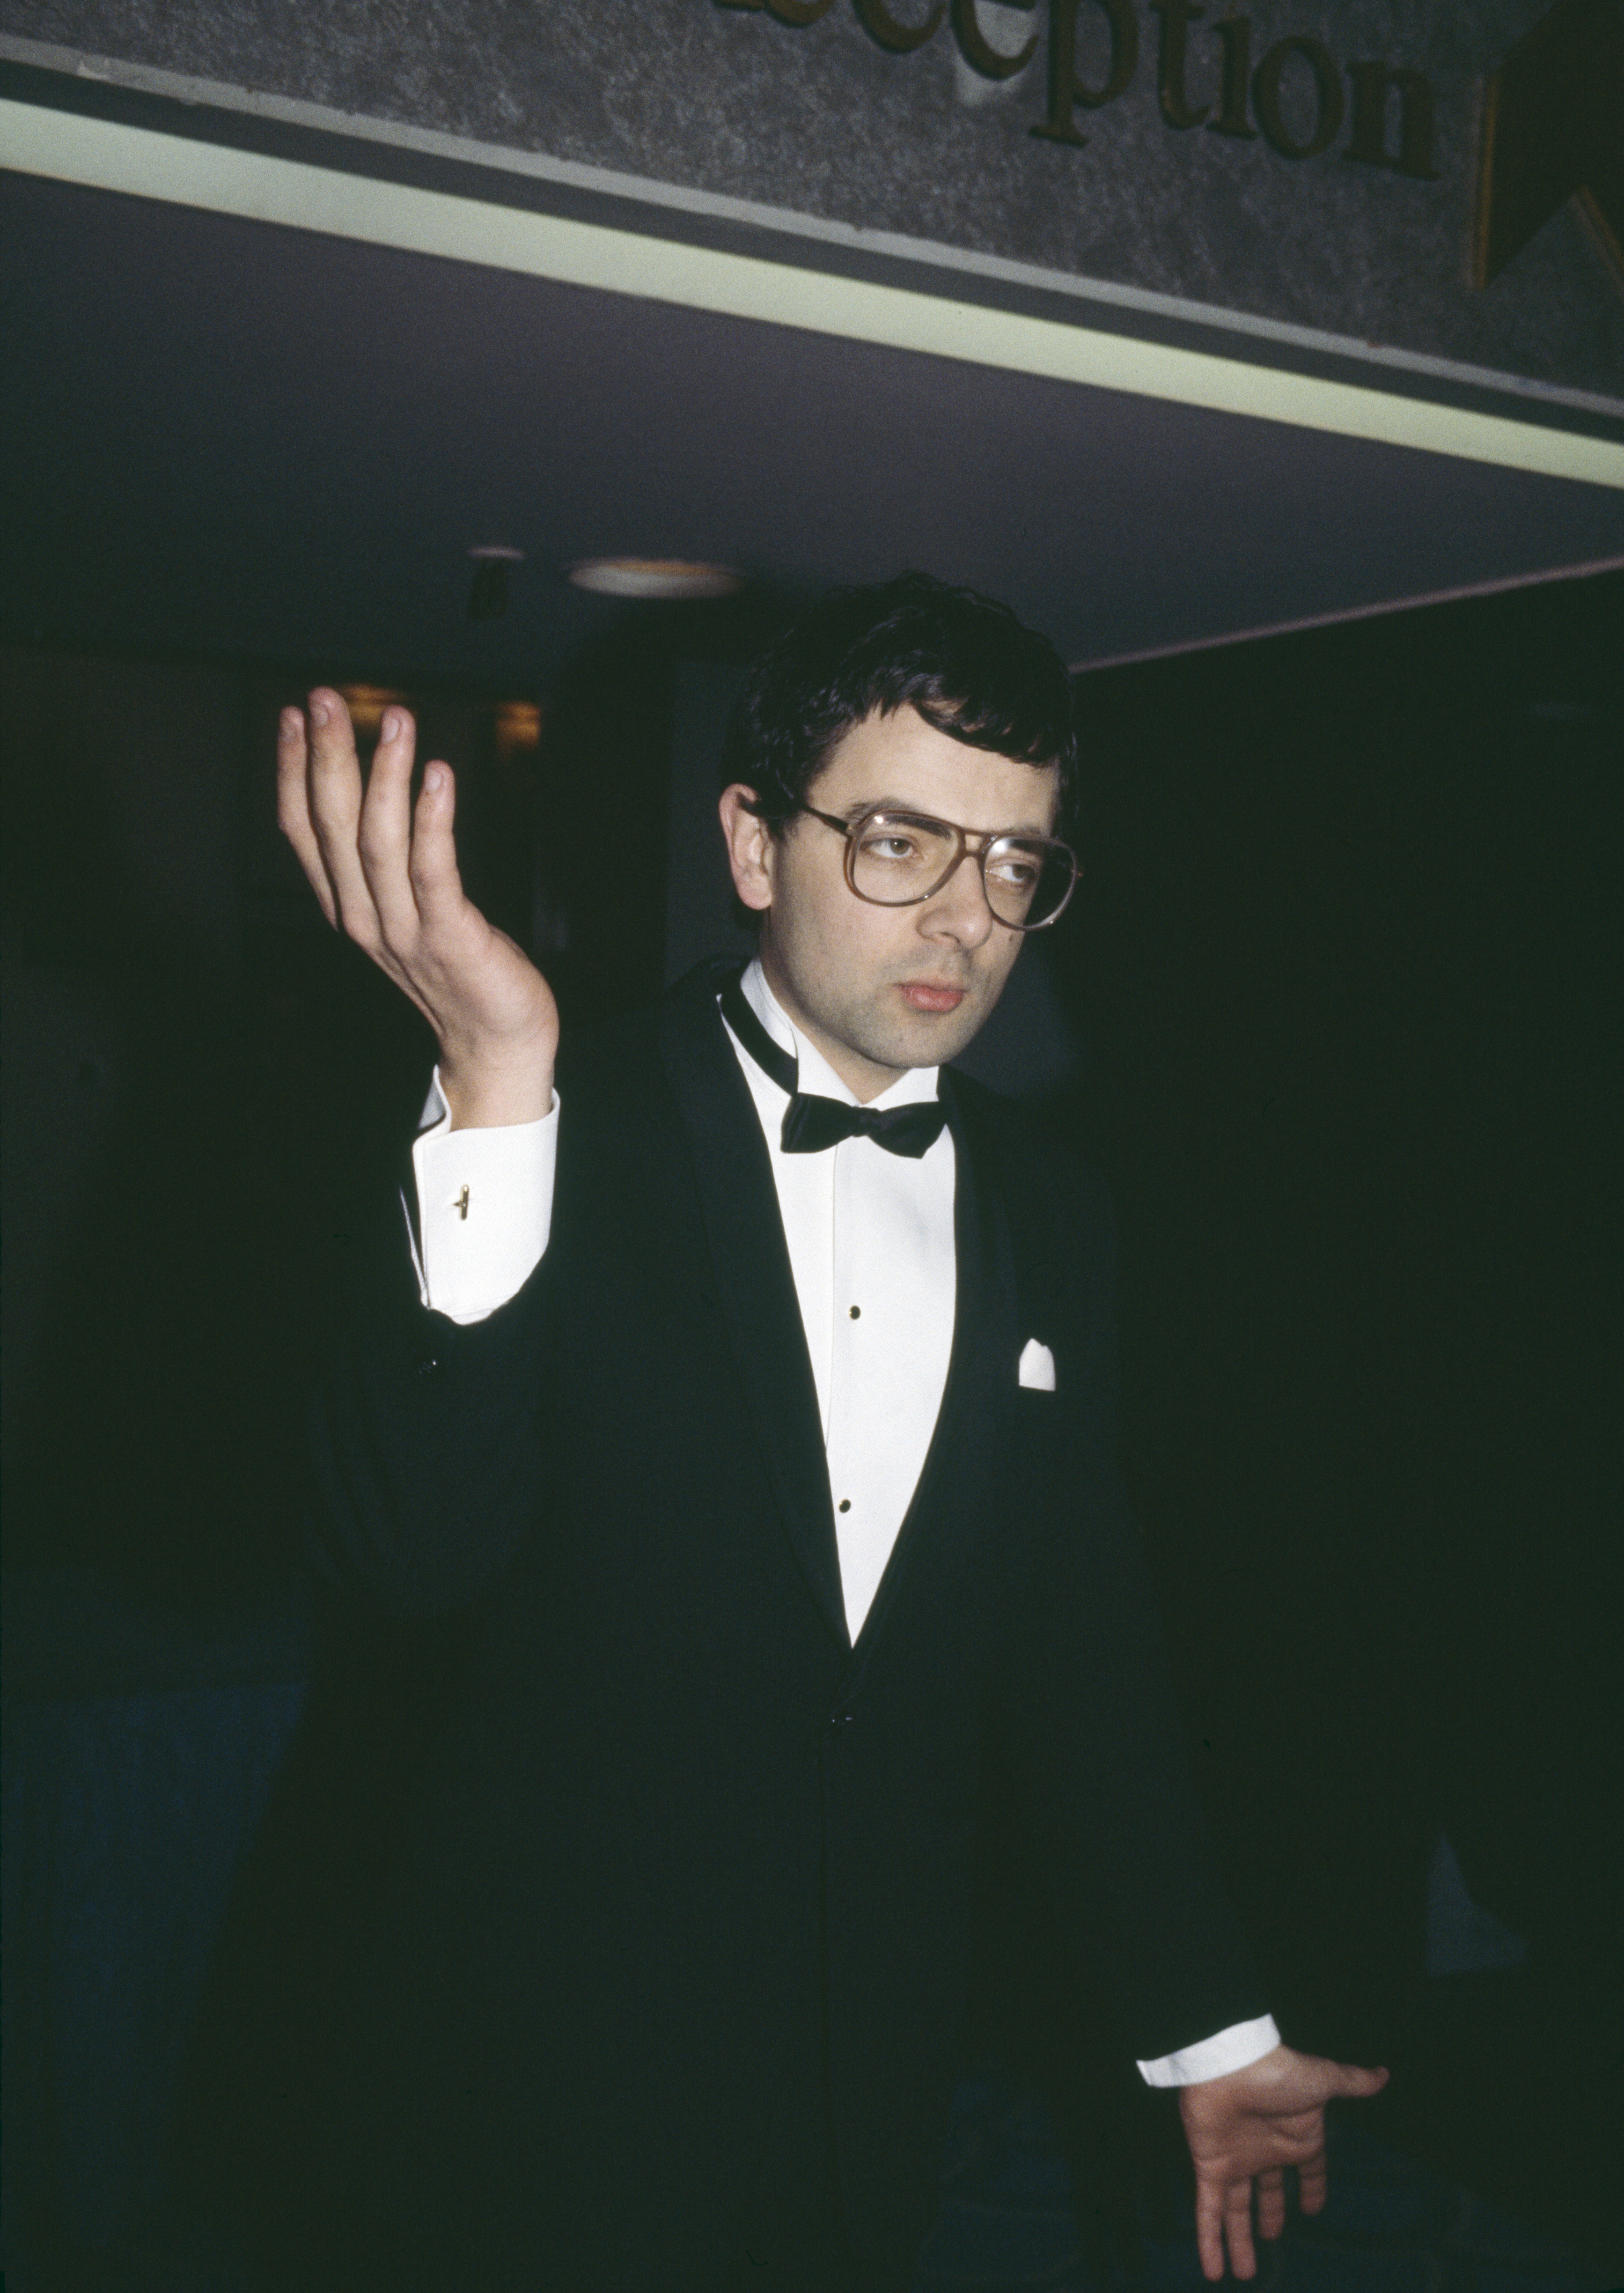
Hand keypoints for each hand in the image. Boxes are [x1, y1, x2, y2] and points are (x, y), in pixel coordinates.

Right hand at [278, 690, 557, 1126]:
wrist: (496, 1042)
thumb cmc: (459, 969)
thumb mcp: (407, 913)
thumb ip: (384, 866)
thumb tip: (373, 794)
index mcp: (347, 908)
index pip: (303, 831)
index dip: (292, 772)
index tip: (291, 716)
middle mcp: (365, 918)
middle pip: (332, 827)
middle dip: (326, 757)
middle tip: (324, 698)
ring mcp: (405, 932)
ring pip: (377, 843)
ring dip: (383, 776)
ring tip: (393, 719)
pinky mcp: (450, 940)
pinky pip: (434, 873)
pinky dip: (432, 821)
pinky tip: (438, 775)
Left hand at [1178, 2043, 1388, 2280]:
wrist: (1229, 2062)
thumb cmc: (1278, 2069)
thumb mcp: (1324, 2079)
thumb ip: (1351, 2081)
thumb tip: (1382, 2074)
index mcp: (1296, 2136)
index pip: (1307, 2169)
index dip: (1311, 2186)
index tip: (1312, 2207)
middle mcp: (1264, 2151)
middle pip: (1266, 2194)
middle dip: (1268, 2216)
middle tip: (1271, 2238)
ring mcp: (1236, 2161)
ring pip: (1236, 2211)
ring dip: (1239, 2242)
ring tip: (1245, 2274)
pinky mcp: (1210, 2167)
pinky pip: (1208, 2211)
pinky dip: (1209, 2240)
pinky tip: (1212, 2269)